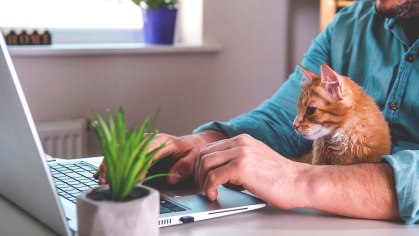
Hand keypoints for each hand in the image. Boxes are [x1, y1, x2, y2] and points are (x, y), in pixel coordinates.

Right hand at [93, 130, 226, 184]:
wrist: (190, 143)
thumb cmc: (191, 149)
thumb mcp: (194, 156)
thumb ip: (185, 166)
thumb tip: (172, 177)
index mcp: (161, 140)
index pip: (146, 152)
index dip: (138, 165)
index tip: (135, 179)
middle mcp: (148, 140)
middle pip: (127, 150)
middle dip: (115, 165)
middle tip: (108, 180)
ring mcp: (140, 145)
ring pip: (119, 152)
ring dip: (109, 165)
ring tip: (101, 180)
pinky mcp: (136, 151)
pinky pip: (119, 156)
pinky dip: (109, 164)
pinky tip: (100, 174)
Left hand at [195, 134, 310, 209]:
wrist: (300, 182)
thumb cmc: (281, 177)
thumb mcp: (256, 160)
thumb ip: (239, 160)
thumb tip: (220, 172)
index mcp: (242, 140)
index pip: (211, 148)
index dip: (202, 164)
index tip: (203, 177)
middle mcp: (240, 143)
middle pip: (204, 154)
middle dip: (199, 172)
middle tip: (203, 186)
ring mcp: (240, 153)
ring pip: (205, 163)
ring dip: (202, 180)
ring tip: (209, 192)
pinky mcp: (241, 167)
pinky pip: (213, 177)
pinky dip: (209, 188)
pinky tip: (214, 195)